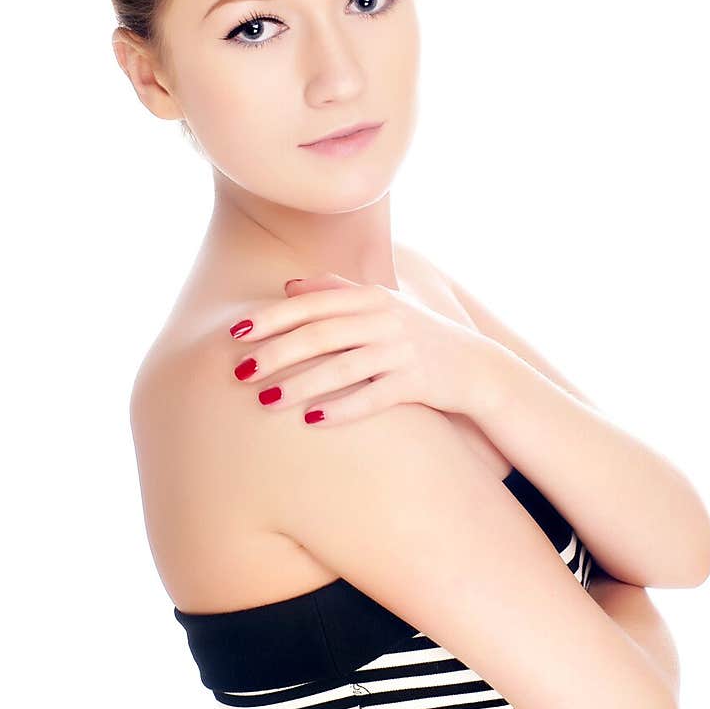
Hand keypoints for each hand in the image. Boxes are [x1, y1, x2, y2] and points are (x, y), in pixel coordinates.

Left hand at [227, 271, 491, 424]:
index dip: (272, 317)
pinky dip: (342, 409)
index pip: (312, 304)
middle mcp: (385, 319)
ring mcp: (403, 351)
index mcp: (370, 296)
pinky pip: (374, 398)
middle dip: (277, 353)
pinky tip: (312, 421)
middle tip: (240, 372)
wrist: (473, 366)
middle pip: (321, 335)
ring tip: (266, 401)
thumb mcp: (381, 304)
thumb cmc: (416, 335)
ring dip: (301, 385)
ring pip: (342, 368)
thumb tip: (288, 287)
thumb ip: (336, 290)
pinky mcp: (418, 382)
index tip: (236, 332)